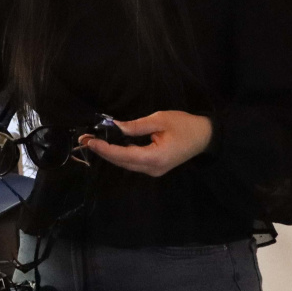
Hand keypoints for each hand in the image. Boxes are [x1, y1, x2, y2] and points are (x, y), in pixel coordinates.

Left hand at [80, 110, 211, 177]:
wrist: (205, 137)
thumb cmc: (185, 125)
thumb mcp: (160, 120)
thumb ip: (136, 126)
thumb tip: (116, 128)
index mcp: (155, 158)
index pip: (124, 155)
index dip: (105, 149)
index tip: (90, 141)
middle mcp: (152, 169)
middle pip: (122, 162)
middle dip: (103, 152)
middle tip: (86, 139)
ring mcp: (154, 171)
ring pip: (126, 164)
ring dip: (110, 154)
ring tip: (94, 142)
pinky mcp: (154, 168)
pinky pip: (133, 163)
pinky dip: (121, 154)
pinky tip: (110, 145)